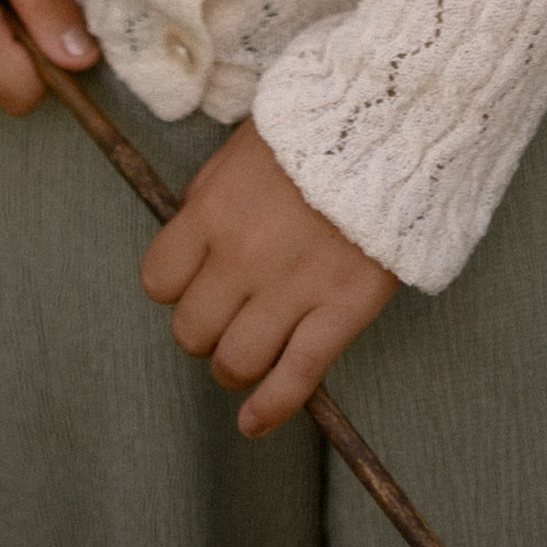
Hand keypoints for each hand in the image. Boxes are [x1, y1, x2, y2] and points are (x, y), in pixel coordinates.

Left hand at [140, 121, 397, 436]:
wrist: (387, 124)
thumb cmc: (312, 131)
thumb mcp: (240, 149)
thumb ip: (209, 198)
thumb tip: (190, 241)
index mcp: (213, 210)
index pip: (159, 280)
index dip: (174, 287)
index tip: (193, 280)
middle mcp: (243, 256)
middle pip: (193, 330)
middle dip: (203, 330)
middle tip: (224, 316)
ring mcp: (292, 288)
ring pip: (236, 362)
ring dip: (233, 368)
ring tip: (245, 356)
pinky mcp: (341, 309)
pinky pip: (295, 378)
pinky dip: (270, 409)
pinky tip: (254, 423)